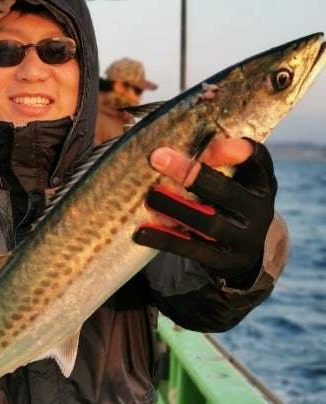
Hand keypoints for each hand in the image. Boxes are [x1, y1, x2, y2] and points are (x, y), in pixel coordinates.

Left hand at [133, 137, 276, 286]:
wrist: (248, 252)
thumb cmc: (232, 203)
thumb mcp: (236, 179)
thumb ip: (216, 158)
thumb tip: (171, 146)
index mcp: (261, 183)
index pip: (257, 160)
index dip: (240, 150)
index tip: (215, 142)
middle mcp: (259, 211)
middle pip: (226, 192)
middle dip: (192, 174)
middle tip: (158, 158)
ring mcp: (243, 240)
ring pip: (209, 223)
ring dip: (175, 207)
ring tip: (149, 196)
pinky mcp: (224, 261)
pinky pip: (192, 250)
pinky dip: (166, 240)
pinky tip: (141, 232)